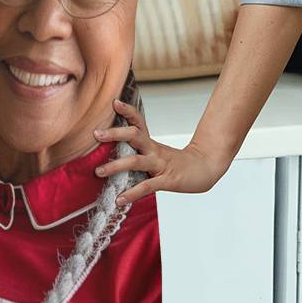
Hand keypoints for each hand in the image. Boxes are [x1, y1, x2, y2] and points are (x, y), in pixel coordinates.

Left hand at [93, 98, 233, 202]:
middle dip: (115, 134)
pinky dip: (132, 194)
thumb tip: (112, 152)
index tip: (114, 102)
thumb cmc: (176, 163)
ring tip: (98, 171)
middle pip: (134, 136)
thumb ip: (136, 151)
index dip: (127, 111)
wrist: (205, 170)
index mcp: (150, 143)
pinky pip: (147, 187)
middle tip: (96, 133)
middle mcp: (154, 150)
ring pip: (136, 161)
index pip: (138, 122)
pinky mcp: (167, 181)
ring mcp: (160, 165)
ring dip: (116, 165)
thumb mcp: (155, 153)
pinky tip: (119, 200)